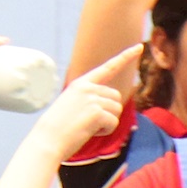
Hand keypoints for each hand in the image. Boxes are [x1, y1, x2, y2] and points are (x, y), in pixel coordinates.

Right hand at [36, 44, 141, 161]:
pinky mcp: (96, 112)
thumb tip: (114, 104)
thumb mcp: (72, 105)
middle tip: (89, 121)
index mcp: (81, 84)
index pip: (108, 67)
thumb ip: (91, 99)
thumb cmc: (58, 129)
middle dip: (109, 112)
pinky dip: (105, 131)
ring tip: (87, 126)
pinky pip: (113, 123)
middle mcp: (87, 87)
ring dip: (107, 122)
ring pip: (117, 110)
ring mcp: (92, 98)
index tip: (139, 47)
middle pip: (116, 97)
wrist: (47, 141)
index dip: (125, 57)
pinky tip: (88, 132)